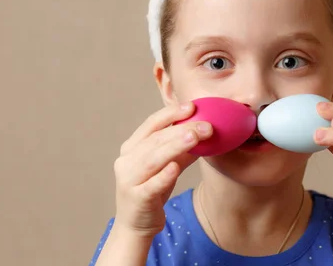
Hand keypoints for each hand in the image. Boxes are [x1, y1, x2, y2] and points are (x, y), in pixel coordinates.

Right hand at [112, 102, 212, 237]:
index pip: (151, 124)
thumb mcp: (167, 166)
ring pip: (153, 159)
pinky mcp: (137, 199)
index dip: (171, 114)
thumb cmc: (152, 190)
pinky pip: (151, 185)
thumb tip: (205, 131)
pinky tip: (175, 168)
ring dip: (174, 146)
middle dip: (181, 129)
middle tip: (206, 125)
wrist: (135, 225)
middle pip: (155, 140)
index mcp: (132, 147)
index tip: (192, 106)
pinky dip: (163, 175)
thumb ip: (182, 150)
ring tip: (194, 137)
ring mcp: (129, 180)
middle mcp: (127, 161)